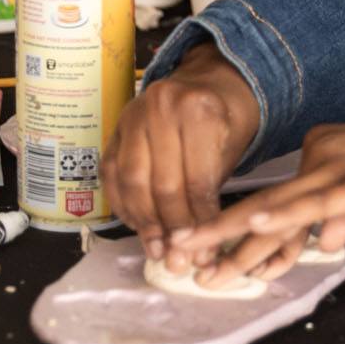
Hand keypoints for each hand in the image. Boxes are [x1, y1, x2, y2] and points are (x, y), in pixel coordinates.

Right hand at [102, 46, 262, 258]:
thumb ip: (212, 194)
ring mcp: (133, 115)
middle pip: (162, 183)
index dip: (199, 221)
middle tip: (177, 259)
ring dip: (143, 222)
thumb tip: (198, 249)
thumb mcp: (232, 150)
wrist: (208, 83)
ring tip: (156, 250)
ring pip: (132, 181)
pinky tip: (137, 226)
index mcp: (199, 110)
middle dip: (170, 227)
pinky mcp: (115, 128)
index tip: (202, 251)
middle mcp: (161, 108)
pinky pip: (112, 174)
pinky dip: (123, 204)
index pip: (196, 179)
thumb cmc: (226, 122)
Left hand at [171, 106, 344, 287]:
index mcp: (324, 152)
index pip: (277, 201)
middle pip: (262, 204)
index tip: (216, 259)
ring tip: (203, 266)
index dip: (245, 235)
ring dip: (236, 243)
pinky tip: (255, 227)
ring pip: (279, 210)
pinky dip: (283, 218)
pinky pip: (316, 203)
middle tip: (179, 258)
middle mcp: (323, 154)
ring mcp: (341, 167)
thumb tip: (326, 241)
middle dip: (217, 237)